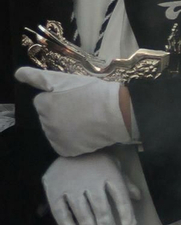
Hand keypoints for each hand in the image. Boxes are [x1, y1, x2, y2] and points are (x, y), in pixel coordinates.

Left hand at [16, 67, 130, 156]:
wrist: (119, 113)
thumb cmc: (94, 92)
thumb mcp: (65, 79)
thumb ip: (38, 77)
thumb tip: (17, 74)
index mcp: (43, 104)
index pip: (43, 101)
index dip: (59, 98)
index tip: (75, 97)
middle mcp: (45, 123)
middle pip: (48, 117)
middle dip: (61, 112)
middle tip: (83, 108)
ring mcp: (55, 138)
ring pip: (56, 131)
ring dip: (66, 127)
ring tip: (86, 120)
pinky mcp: (65, 150)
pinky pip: (64, 145)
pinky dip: (73, 141)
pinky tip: (85, 133)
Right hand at [42, 152, 140, 224]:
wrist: (69, 146)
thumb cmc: (96, 160)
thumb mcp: (114, 166)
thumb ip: (125, 182)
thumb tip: (139, 197)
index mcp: (109, 174)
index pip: (121, 197)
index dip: (126, 214)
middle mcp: (91, 181)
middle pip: (101, 209)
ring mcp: (71, 186)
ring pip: (82, 213)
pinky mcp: (54, 190)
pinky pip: (61, 212)